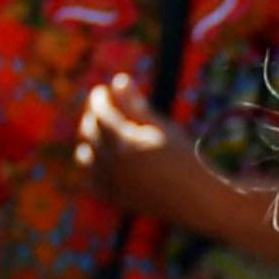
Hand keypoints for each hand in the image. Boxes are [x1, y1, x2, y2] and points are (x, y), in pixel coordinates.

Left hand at [75, 75, 206, 226]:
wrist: (195, 198)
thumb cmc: (183, 157)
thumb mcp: (162, 127)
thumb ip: (136, 105)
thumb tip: (119, 80)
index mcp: (126, 141)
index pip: (100, 112)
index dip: (99, 98)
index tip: (102, 90)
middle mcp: (113, 163)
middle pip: (89, 131)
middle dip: (92, 115)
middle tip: (102, 107)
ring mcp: (110, 183)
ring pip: (84, 156)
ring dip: (89, 140)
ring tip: (102, 131)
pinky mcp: (113, 198)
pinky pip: (89, 180)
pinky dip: (91, 166)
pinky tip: (102, 158)